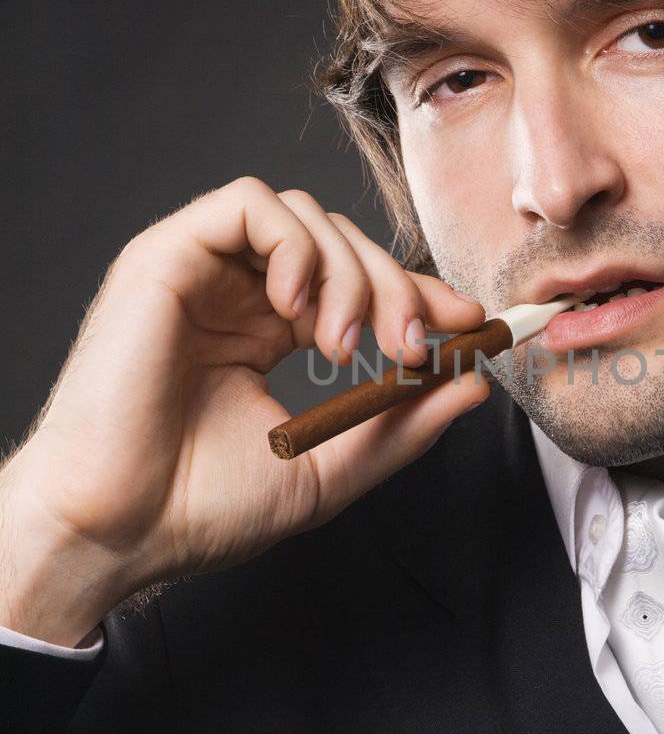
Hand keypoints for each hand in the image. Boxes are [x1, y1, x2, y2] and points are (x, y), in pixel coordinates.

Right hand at [0, 177, 488, 639]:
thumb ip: (401, 426)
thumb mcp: (328, 468)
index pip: (357, 284)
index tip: (468, 325)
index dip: (417, 293)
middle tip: (410, 347)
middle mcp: (238, 294)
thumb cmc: (200, 508)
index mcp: (266, 333)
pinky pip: (247, 205)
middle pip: (342, 242)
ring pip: (304, 215)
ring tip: (342, 346)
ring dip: (347, 272)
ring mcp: (202, 272)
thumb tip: (473, 384)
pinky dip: (292, 245)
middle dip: (395, 286)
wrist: (119, 529)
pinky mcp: (166, 255)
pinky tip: (296, 310)